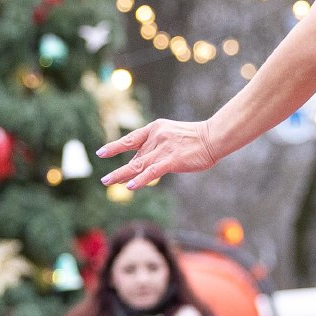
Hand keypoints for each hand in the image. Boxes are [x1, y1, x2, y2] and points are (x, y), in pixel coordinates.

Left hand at [99, 117, 219, 189]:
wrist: (213, 136)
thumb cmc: (195, 139)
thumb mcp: (171, 136)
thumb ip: (157, 148)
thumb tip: (143, 163)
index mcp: (155, 129)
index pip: (130, 139)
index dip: (114, 146)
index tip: (101, 152)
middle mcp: (156, 137)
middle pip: (133, 157)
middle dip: (118, 170)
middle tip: (104, 180)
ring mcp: (163, 148)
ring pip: (138, 165)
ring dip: (121, 175)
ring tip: (108, 182)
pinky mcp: (171, 160)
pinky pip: (152, 171)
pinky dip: (140, 179)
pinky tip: (130, 186)